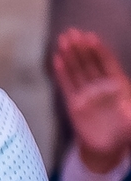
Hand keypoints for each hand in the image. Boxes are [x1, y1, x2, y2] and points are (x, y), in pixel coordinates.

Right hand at [52, 27, 130, 171]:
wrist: (107, 148)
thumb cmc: (123, 132)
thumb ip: (128, 114)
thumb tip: (125, 104)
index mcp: (118, 86)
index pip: (107, 64)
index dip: (99, 50)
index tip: (91, 37)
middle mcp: (101, 86)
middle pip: (90, 63)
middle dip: (81, 47)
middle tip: (72, 33)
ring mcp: (87, 93)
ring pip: (77, 71)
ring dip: (70, 55)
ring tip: (63, 40)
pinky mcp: (74, 103)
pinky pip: (67, 86)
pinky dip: (62, 73)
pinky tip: (57, 60)